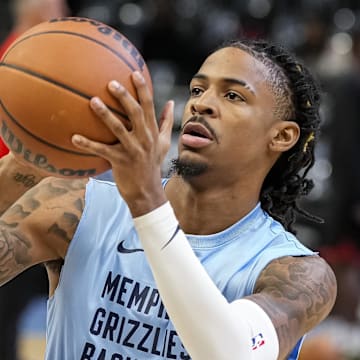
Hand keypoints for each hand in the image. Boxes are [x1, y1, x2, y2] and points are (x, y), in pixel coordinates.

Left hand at [71, 71, 173, 216]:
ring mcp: (133, 150)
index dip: (143, 89)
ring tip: (92, 101)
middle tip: (111, 83)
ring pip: (118, 129)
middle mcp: (144, 139)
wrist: (147, 191)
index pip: (150, 106)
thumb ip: (166, 122)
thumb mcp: (163, 143)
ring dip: (105, 115)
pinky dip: (88, 144)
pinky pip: (102, 150)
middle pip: (136, 113)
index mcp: (153, 132)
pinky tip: (74, 137)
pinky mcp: (120, 161)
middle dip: (125, 97)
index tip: (134, 73)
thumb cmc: (153, 164)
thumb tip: (171, 102)